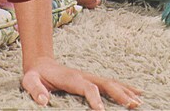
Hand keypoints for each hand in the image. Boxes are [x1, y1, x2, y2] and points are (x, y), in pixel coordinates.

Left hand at [22, 56, 142, 109]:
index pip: (86, 87)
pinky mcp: (92, 80)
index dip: (94, 98)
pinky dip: (125, 87)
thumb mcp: (29, 81)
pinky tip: (138, 93)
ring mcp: (89, 77)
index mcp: (70, 77)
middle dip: (119, 94)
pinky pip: (111, 83)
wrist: (40, 64)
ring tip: (140, 103)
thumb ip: (35, 90)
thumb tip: (43, 100)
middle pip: (104, 83)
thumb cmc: (35, 76)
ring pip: (110, 83)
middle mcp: (83, 76)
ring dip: (125, 92)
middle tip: (132, 106)